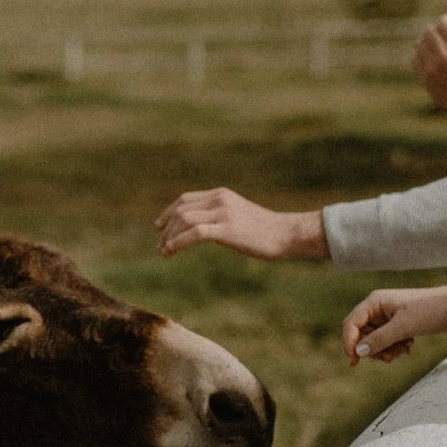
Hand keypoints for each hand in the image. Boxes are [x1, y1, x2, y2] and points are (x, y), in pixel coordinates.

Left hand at [157, 188, 326, 260]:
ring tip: (164, 252)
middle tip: (160, 246)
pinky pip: (195, 234)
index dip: (169, 212)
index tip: (160, 226)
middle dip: (166, 228)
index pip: (185, 199)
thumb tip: (203, 228)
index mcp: (221, 194)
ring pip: (184, 220)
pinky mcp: (227, 229)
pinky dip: (179, 242)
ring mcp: (223, 213)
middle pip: (181, 210)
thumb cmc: (265, 230)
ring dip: (170, 237)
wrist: (286, 234)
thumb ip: (220, 215)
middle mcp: (220, 199)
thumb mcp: (239, 215)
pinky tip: (172, 251)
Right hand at [341, 285, 446, 364]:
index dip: (349, 343)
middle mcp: (378, 308)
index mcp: (375, 302)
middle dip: (373, 349)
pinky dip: (394, 348)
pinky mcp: (397, 325)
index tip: (355, 362)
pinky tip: (407, 346)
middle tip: (389, 357)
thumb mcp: (403, 327)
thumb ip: (379, 339)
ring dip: (385, 350)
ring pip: (374, 340)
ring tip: (403, 350)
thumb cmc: (430, 310)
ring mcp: (387, 317)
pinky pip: (386, 341)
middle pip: (361, 335)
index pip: (351, 324)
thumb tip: (359, 352)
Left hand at [413, 13, 446, 114]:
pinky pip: (414, 58)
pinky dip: (420, 55)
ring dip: (427, 43)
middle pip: (429, 31)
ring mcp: (433, 68)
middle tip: (441, 38)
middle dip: (436, 32)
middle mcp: (445, 56)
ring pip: (420, 44)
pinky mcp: (425, 78)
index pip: (444, 21)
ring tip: (435, 48)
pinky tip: (428, 59)